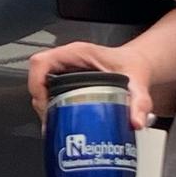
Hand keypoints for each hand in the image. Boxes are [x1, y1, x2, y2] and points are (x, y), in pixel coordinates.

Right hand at [26, 43, 154, 128]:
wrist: (138, 63)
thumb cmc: (132, 65)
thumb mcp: (138, 82)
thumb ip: (139, 102)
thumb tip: (135, 121)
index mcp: (78, 53)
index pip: (42, 62)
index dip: (36, 83)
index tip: (43, 104)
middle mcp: (68, 59)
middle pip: (38, 78)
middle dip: (41, 102)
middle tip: (51, 121)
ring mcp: (65, 69)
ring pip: (42, 86)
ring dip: (45, 106)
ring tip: (55, 124)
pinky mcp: (67, 79)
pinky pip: (49, 90)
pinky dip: (51, 106)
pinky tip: (60, 120)